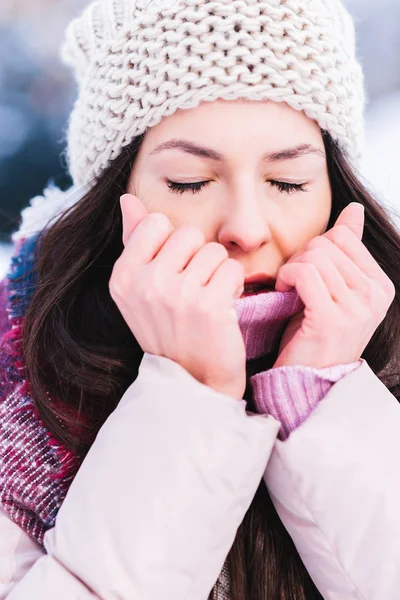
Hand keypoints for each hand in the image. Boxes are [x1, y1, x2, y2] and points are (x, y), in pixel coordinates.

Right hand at [109, 193, 246, 398]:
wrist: (192, 380)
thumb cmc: (169, 329)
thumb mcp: (140, 289)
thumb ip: (135, 242)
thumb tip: (127, 199)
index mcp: (123, 276)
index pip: (156, 222)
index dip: (173, 245)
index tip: (173, 273)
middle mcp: (145, 284)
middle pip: (188, 233)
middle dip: (198, 258)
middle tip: (194, 289)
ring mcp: (176, 295)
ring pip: (213, 250)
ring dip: (218, 272)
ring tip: (208, 299)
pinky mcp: (208, 306)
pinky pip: (232, 267)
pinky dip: (234, 285)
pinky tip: (224, 306)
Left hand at [273, 203, 395, 368]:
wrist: (305, 379)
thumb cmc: (314, 333)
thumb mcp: (334, 288)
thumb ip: (346, 250)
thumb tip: (353, 209)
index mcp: (381, 286)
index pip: (344, 237)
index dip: (317, 248)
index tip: (306, 271)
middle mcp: (375, 296)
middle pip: (327, 245)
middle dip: (302, 257)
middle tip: (292, 282)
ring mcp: (356, 309)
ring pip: (315, 256)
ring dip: (292, 268)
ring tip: (288, 289)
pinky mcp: (331, 319)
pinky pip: (304, 272)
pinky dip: (287, 276)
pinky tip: (283, 292)